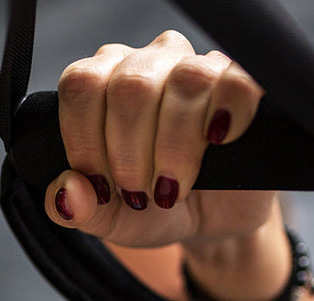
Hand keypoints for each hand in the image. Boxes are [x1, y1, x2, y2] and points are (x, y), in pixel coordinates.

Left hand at [44, 31, 275, 248]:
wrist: (208, 223)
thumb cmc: (153, 209)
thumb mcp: (108, 220)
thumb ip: (77, 210)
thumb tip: (67, 192)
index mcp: (104, 83)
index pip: (82, 85)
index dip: (87, 141)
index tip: (102, 185)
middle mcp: (149, 63)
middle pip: (130, 86)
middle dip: (131, 154)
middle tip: (140, 192)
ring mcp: (200, 68)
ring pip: (185, 83)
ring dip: (175, 149)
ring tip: (173, 188)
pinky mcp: (246, 86)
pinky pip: (239, 81)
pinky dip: (227, 115)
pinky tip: (217, 143)